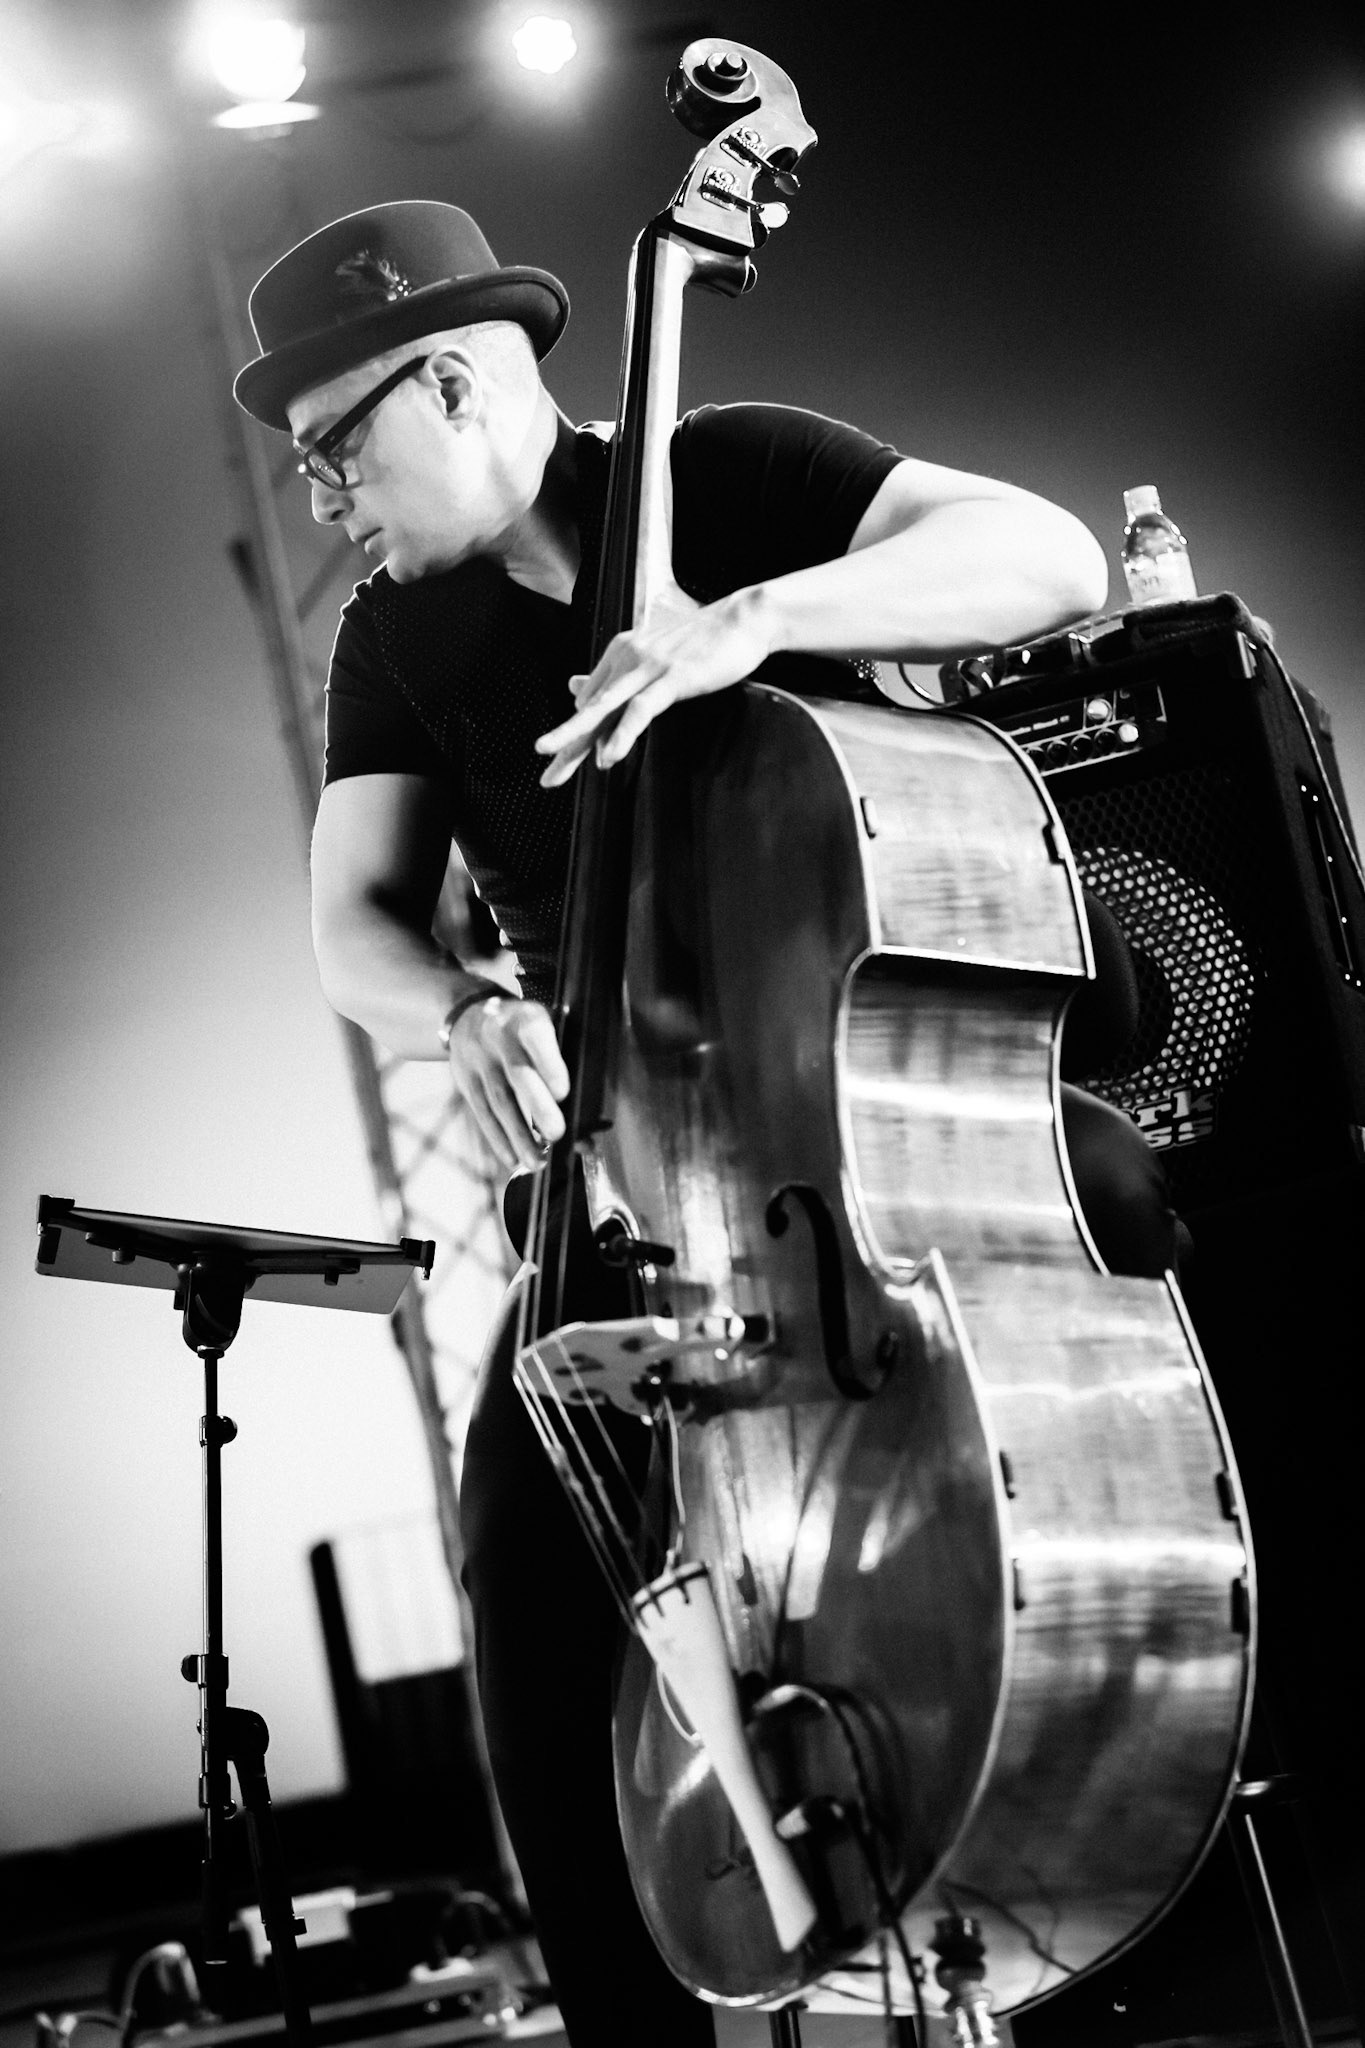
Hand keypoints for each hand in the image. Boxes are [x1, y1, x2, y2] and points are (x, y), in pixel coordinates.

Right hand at [448, 995, 569, 1173]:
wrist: (470, 1012)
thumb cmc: (524, 1029)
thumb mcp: (545, 1026)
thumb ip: (564, 1061)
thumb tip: (589, 1121)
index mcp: (527, 1020)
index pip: (536, 1038)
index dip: (549, 1065)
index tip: (563, 1092)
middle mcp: (500, 1039)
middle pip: (518, 1075)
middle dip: (538, 1107)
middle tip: (556, 1134)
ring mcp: (480, 1062)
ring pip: (499, 1101)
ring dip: (518, 1135)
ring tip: (536, 1162)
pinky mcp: (465, 1081)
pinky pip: (482, 1112)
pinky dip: (497, 1138)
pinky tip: (511, 1158)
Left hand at [535, 584, 773, 786]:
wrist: (744, 619)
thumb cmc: (705, 640)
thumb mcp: (654, 654)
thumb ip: (617, 673)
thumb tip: (575, 686)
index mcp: (621, 652)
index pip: (590, 700)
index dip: (574, 733)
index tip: (561, 761)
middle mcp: (627, 656)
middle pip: (589, 708)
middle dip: (564, 742)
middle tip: (545, 773)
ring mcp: (648, 666)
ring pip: (604, 708)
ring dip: (576, 739)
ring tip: (557, 765)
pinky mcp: (672, 676)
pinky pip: (641, 709)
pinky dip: (622, 734)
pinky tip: (608, 757)